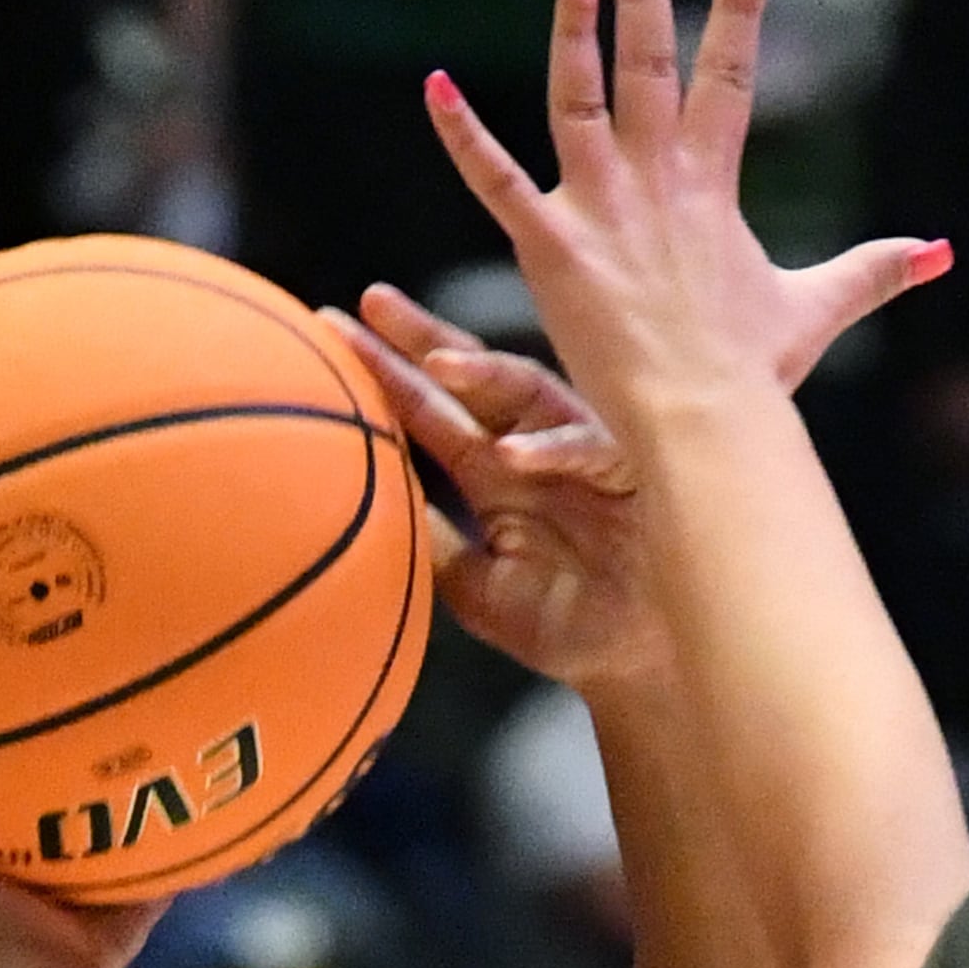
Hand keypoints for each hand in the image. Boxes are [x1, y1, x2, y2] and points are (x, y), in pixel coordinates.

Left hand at [337, 295, 663, 694]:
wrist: (639, 664)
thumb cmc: (565, 625)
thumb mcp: (477, 590)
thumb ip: (431, 544)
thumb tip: (366, 506)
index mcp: (496, 469)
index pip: (433, 409)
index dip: (386, 371)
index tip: (329, 332)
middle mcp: (535, 447)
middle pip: (474, 377)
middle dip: (424, 339)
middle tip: (372, 303)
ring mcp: (582, 453)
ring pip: (532, 394)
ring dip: (486, 375)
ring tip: (436, 363)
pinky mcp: (631, 474)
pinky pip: (592, 448)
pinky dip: (553, 449)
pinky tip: (511, 451)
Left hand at [424, 0, 947, 435]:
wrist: (704, 422)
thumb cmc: (752, 376)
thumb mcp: (816, 309)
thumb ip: (875, 270)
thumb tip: (944, 252)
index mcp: (712, 182)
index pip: (730, 70)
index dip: (742, 1)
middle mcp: (656, 178)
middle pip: (651, 56)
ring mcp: (602, 206)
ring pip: (578, 92)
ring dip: (573, 23)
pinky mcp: (552, 246)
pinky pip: (497, 179)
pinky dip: (462, 136)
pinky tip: (435, 87)